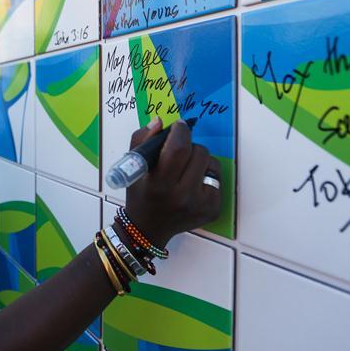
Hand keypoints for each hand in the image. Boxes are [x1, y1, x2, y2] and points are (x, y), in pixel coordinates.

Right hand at [124, 119, 221, 247]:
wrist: (148, 228)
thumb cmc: (139, 193)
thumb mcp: (133, 166)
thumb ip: (143, 138)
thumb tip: (161, 122)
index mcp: (160, 184)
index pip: (179, 149)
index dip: (181, 132)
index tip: (179, 127)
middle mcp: (183, 196)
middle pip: (200, 152)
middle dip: (190, 146)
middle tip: (179, 153)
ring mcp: (201, 204)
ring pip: (212, 163)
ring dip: (200, 160)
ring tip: (185, 171)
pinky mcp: (214, 209)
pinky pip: (217, 178)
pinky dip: (205, 176)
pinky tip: (193, 185)